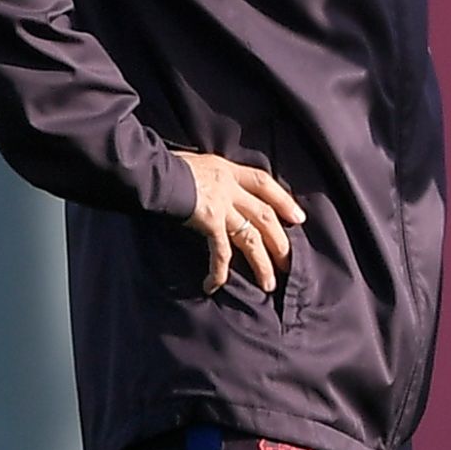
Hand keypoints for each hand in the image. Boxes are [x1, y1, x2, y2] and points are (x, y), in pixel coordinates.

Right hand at [173, 150, 305, 293]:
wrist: (152, 171)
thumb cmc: (165, 165)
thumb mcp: (197, 164)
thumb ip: (211, 177)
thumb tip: (211, 189)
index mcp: (228, 170)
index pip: (264, 183)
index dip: (284, 200)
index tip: (298, 217)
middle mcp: (230, 187)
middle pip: (265, 216)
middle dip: (279, 242)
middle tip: (289, 264)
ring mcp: (222, 205)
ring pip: (251, 238)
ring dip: (262, 263)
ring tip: (269, 284)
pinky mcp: (210, 221)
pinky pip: (219, 252)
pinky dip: (218, 270)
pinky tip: (214, 285)